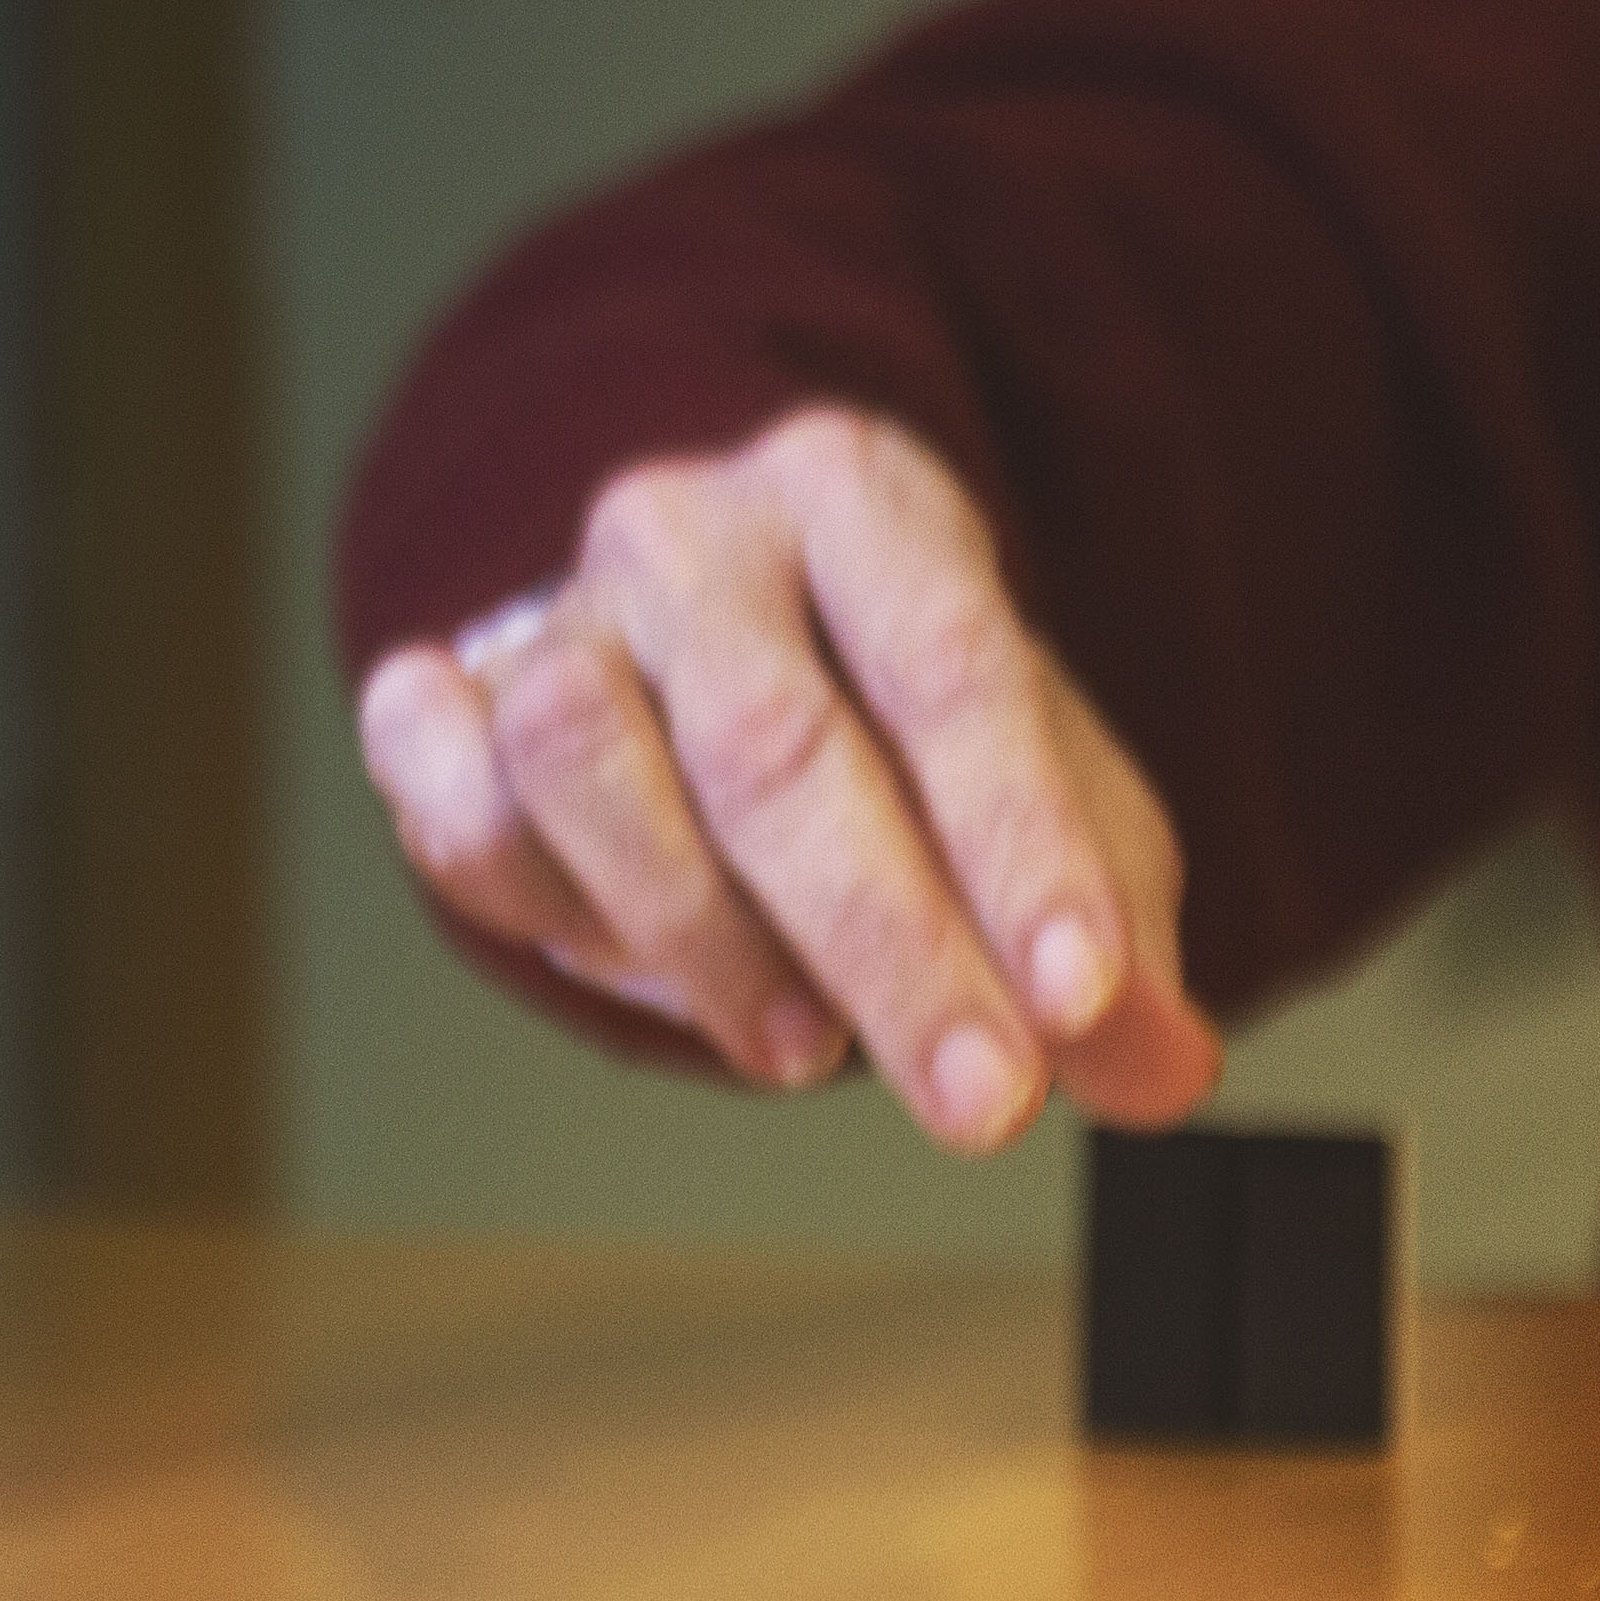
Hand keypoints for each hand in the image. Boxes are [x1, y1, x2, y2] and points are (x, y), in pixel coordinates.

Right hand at [355, 403, 1226, 1152]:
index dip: (1018, 843)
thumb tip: (1163, 1072)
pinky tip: (618, 957)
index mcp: (860, 497)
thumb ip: (1109, 932)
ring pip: (583, 762)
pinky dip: (526, 899)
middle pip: (772, 741)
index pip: (949, 662)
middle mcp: (689, 532)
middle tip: (983, 1103)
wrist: (701, 651)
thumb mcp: (1038, 801)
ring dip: (705, 942)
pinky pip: (454, 807)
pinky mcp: (436, 703)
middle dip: (891, 947)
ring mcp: (548, 612)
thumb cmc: (889, 729)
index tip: (1080, 997)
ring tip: (807, 1050)